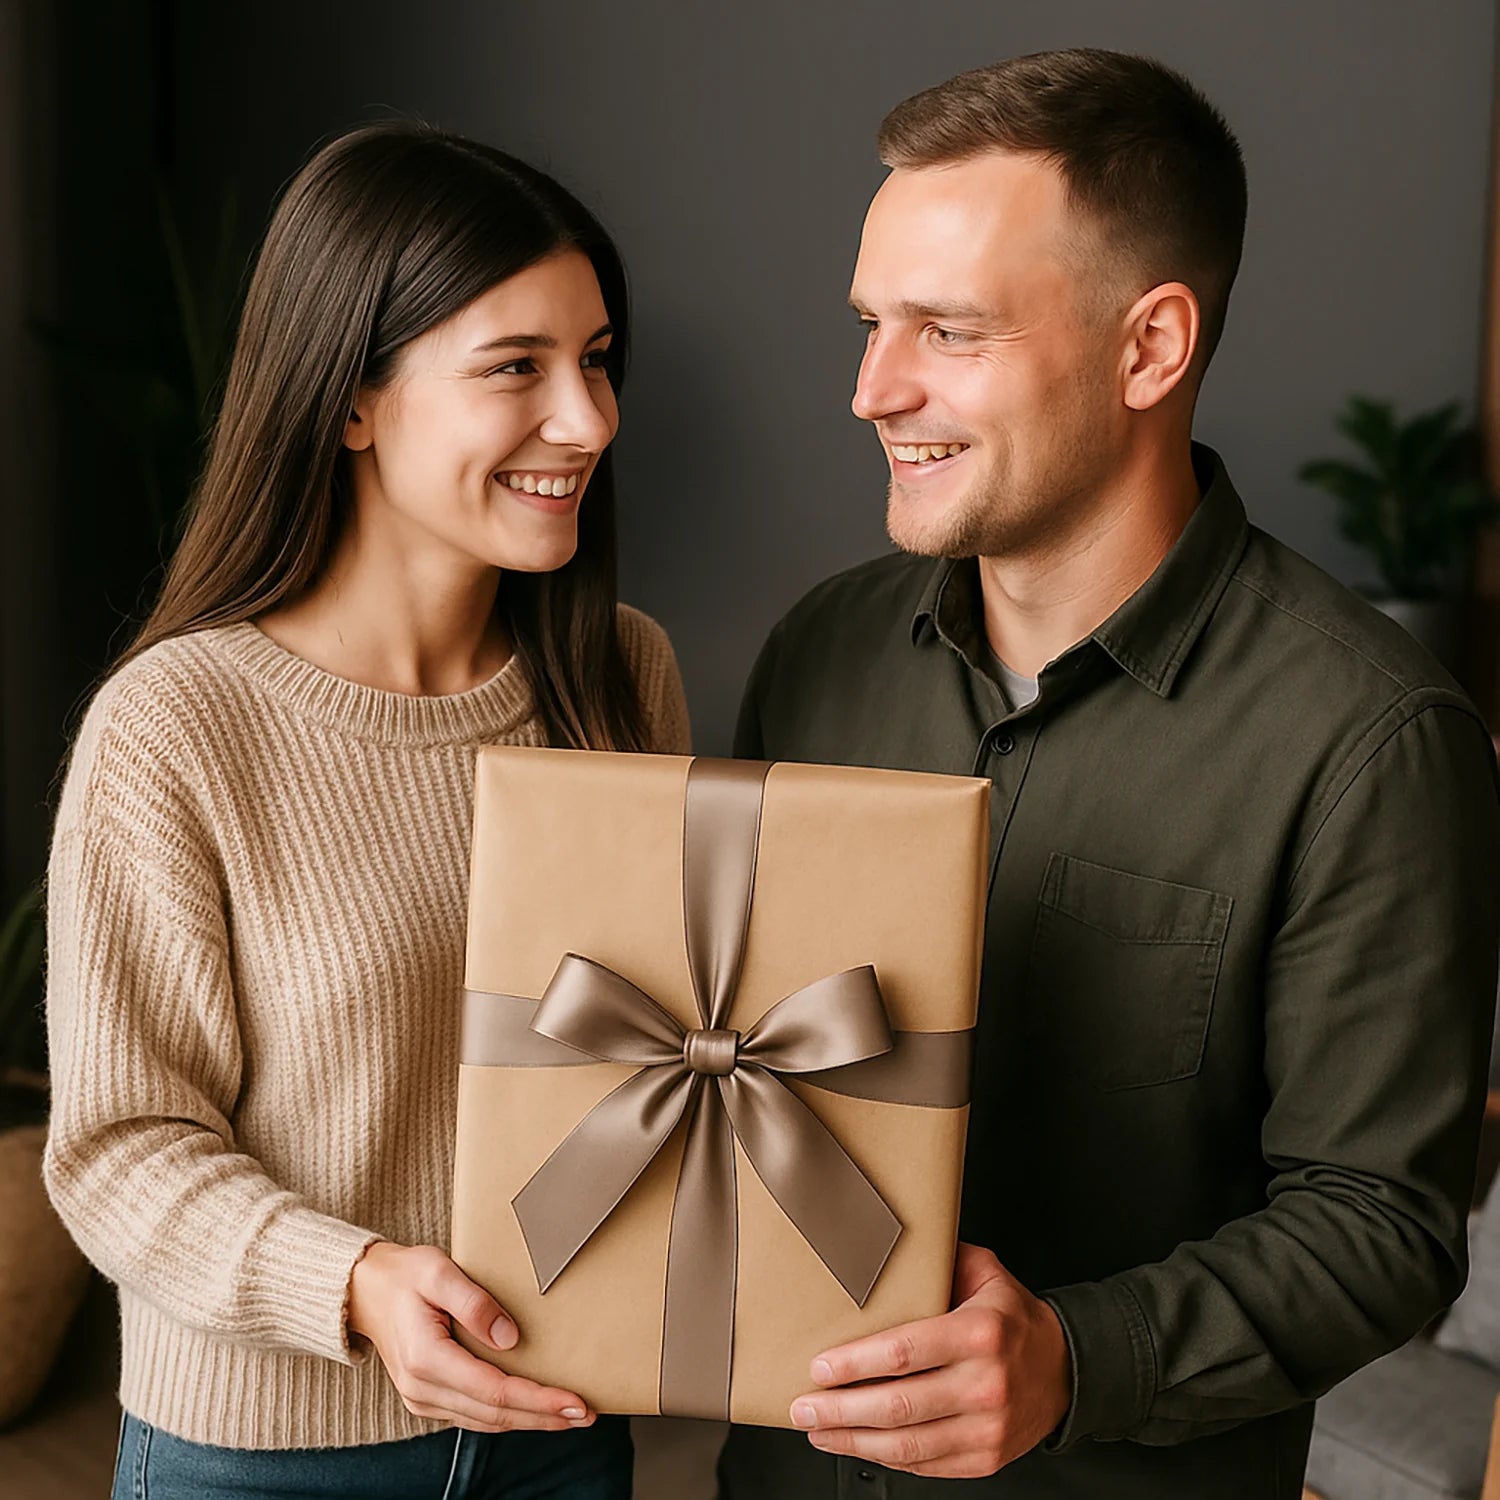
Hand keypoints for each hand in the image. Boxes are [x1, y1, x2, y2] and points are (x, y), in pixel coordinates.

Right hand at [347, 1241, 594, 1433]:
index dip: (538, 1400)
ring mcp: (422, 1398)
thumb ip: (474, 1302)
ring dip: (530, 1421)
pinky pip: (474, 1415)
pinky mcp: (427, 1398)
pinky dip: (507, 1415)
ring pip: (486, 1421)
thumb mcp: (438, 1270)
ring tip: (570, 1415)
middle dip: (544, 1417)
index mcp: (427, 1359)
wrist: (365, 1291)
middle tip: (586, 1414)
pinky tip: (533, 1410)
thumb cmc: (405, 1275)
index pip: (495, 1390)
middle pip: (495, 1414)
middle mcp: (423, 1388)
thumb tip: (511, 1338)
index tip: (575, 1401)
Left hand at [788, 1242, 1071, 1478]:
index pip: (904, 1353)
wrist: (1066, 1370)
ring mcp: (986, 1429)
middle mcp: (984, 1385)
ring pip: (906, 1444)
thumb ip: (939, 1259)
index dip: (855, 1364)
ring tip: (819, 1428)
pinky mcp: (985, 1459)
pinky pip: (925, 1463)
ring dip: (853, 1440)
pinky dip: (885, 1457)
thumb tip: (884, 1240)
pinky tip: (857, 1444)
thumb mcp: (985, 1274)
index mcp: (979, 1334)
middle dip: (841, 1408)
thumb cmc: (1013, 1318)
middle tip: (804, 1404)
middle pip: (897, 1405)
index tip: (820, 1367)